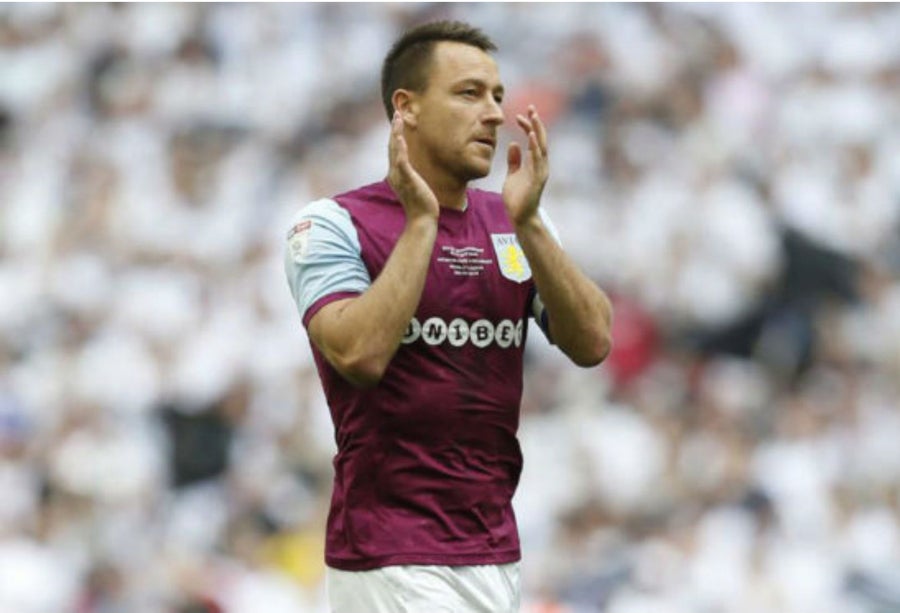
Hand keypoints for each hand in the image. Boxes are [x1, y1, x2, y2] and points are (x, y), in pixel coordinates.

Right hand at [387, 111, 439, 222]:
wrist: (422, 219)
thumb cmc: (421, 204)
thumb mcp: (415, 185)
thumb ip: (412, 176)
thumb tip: (413, 170)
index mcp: (397, 174)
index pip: (395, 150)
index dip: (396, 135)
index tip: (398, 121)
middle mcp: (395, 173)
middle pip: (392, 146)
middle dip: (394, 129)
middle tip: (397, 113)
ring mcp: (400, 177)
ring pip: (395, 150)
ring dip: (396, 134)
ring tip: (397, 120)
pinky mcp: (407, 180)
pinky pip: (402, 162)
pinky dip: (400, 150)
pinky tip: (401, 139)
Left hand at [502, 105, 548, 226]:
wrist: (520, 216)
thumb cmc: (517, 197)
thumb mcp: (512, 175)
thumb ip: (514, 160)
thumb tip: (513, 144)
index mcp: (534, 162)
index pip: (533, 139)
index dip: (528, 126)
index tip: (520, 115)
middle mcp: (540, 164)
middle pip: (540, 139)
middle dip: (536, 123)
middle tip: (530, 108)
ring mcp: (540, 171)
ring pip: (541, 147)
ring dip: (537, 131)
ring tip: (532, 116)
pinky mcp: (538, 179)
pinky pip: (538, 160)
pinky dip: (535, 147)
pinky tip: (530, 136)